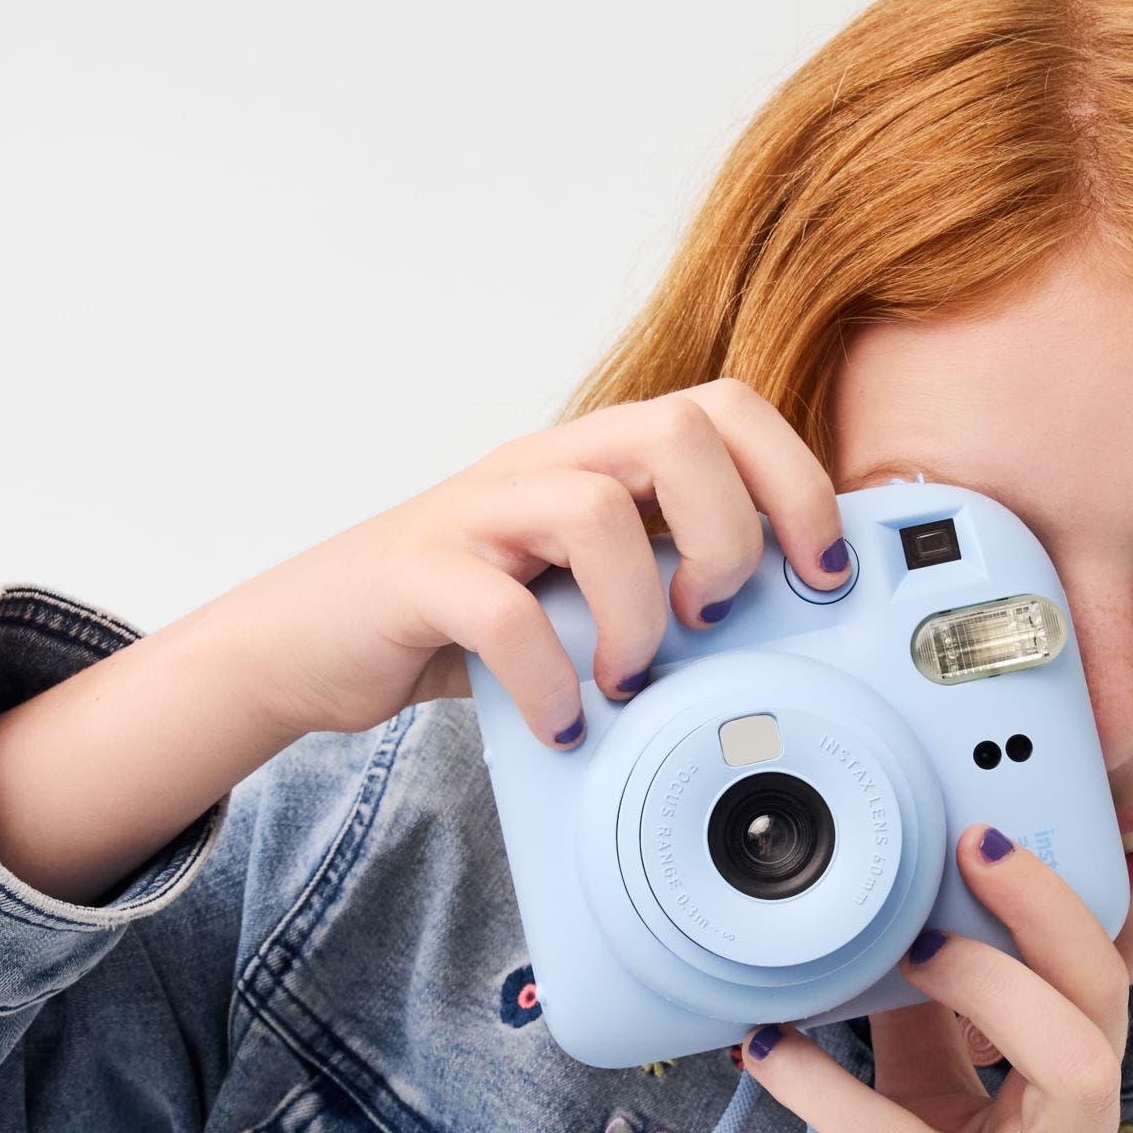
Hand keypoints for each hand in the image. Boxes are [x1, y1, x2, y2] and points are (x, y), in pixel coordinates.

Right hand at [0, 380, 846, 907]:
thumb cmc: (463, 621)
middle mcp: (543, 464)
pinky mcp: (418, 575)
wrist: (309, 642)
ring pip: (594, 508)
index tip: (823, 576)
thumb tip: (796, 630)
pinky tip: (560, 723)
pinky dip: (548, 678)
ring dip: (638, 611)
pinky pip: (500, 610)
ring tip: (629, 679)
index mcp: (597, 457)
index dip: (795, 481)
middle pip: (675, 431)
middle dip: (727, 535)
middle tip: (712, 620)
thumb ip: (664, 581)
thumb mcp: (582, 590)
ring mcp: (477, 514)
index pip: (725, 409)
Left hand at [737, 826, 1127, 1132]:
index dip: (1050, 914)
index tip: (979, 842)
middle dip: (992, 987)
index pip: (1100, 993)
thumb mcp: (945, 1102)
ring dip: (840, 1098)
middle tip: (904, 940)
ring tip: (768, 1051)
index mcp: (1078, 1108)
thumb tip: (882, 906)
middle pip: (1080, 1064)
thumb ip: (925, 1020)